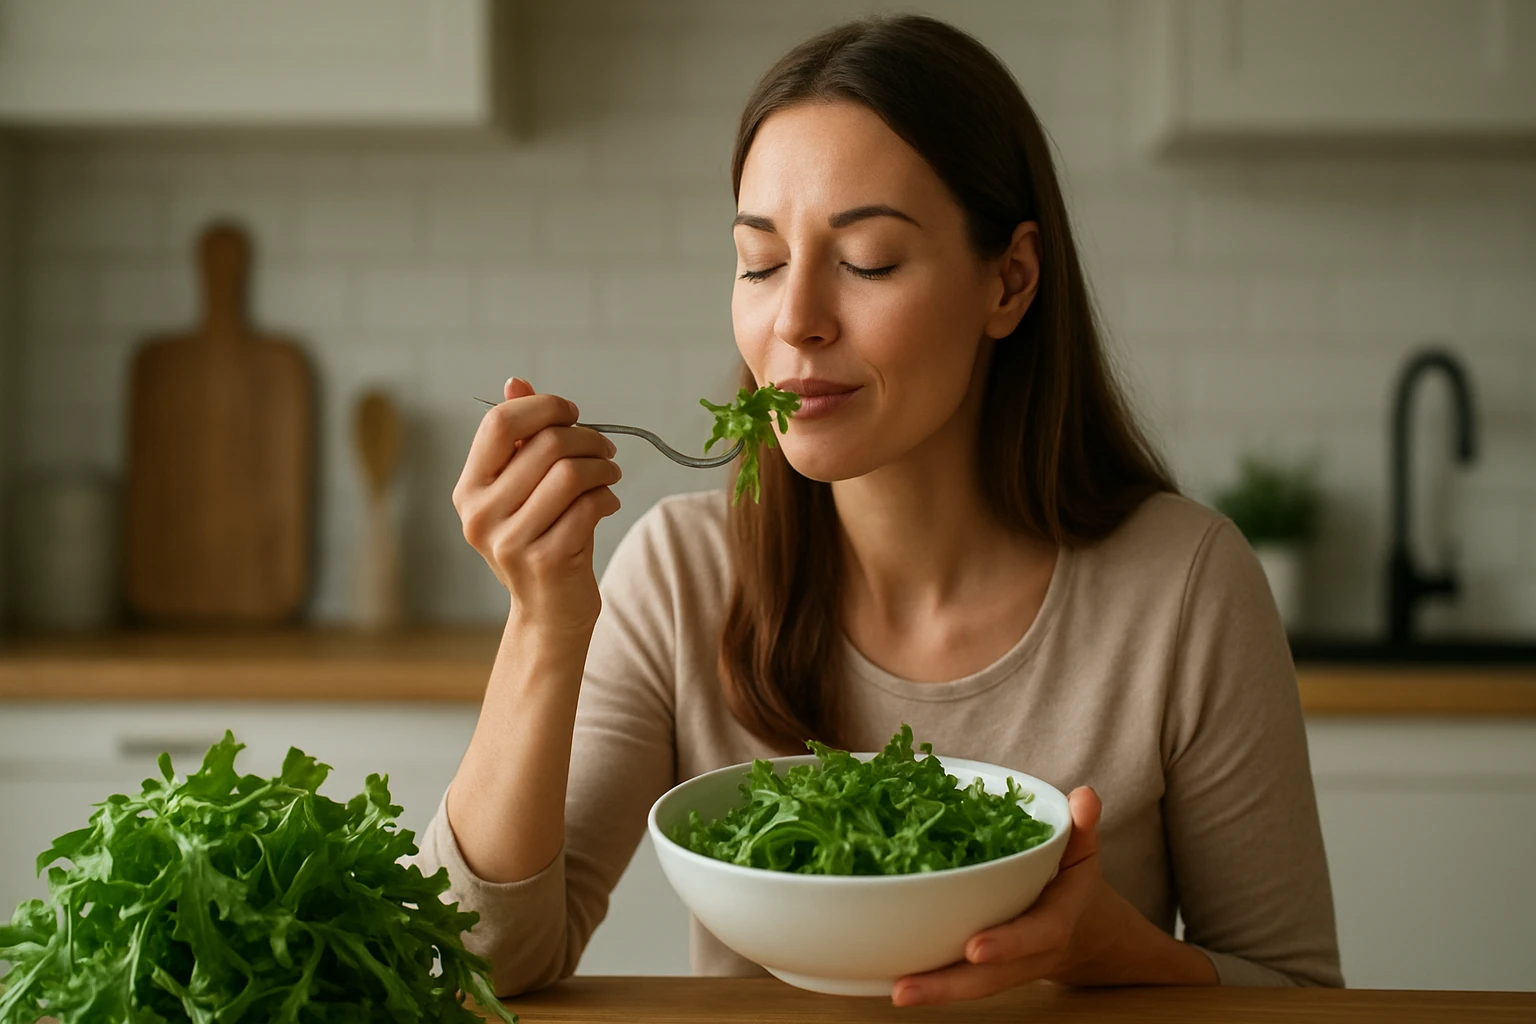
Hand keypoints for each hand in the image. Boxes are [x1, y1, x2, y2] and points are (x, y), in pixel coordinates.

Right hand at [453, 376, 622, 637]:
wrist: (549, 613)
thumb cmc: (540, 539)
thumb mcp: (522, 489)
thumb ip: (518, 438)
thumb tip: (516, 382)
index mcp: (469, 489)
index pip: (500, 422)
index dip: (544, 407)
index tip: (573, 414)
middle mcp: (481, 515)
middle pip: (546, 444)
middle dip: (588, 439)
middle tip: (607, 449)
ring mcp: (510, 541)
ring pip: (572, 474)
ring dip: (604, 467)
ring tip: (611, 475)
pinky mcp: (546, 561)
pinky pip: (590, 507)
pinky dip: (608, 498)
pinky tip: (608, 504)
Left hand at [891, 787, 1111, 1006]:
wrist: (1083, 929)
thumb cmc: (1072, 880)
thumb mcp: (1083, 850)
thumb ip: (1083, 826)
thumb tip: (1084, 797)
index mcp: (1056, 922)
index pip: (1036, 936)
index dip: (1009, 943)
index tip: (975, 947)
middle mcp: (1030, 954)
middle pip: (992, 978)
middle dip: (951, 983)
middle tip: (906, 988)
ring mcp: (1006, 967)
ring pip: (971, 986)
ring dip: (933, 990)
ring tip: (896, 991)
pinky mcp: (985, 971)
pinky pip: (959, 980)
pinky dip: (930, 981)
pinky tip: (892, 981)